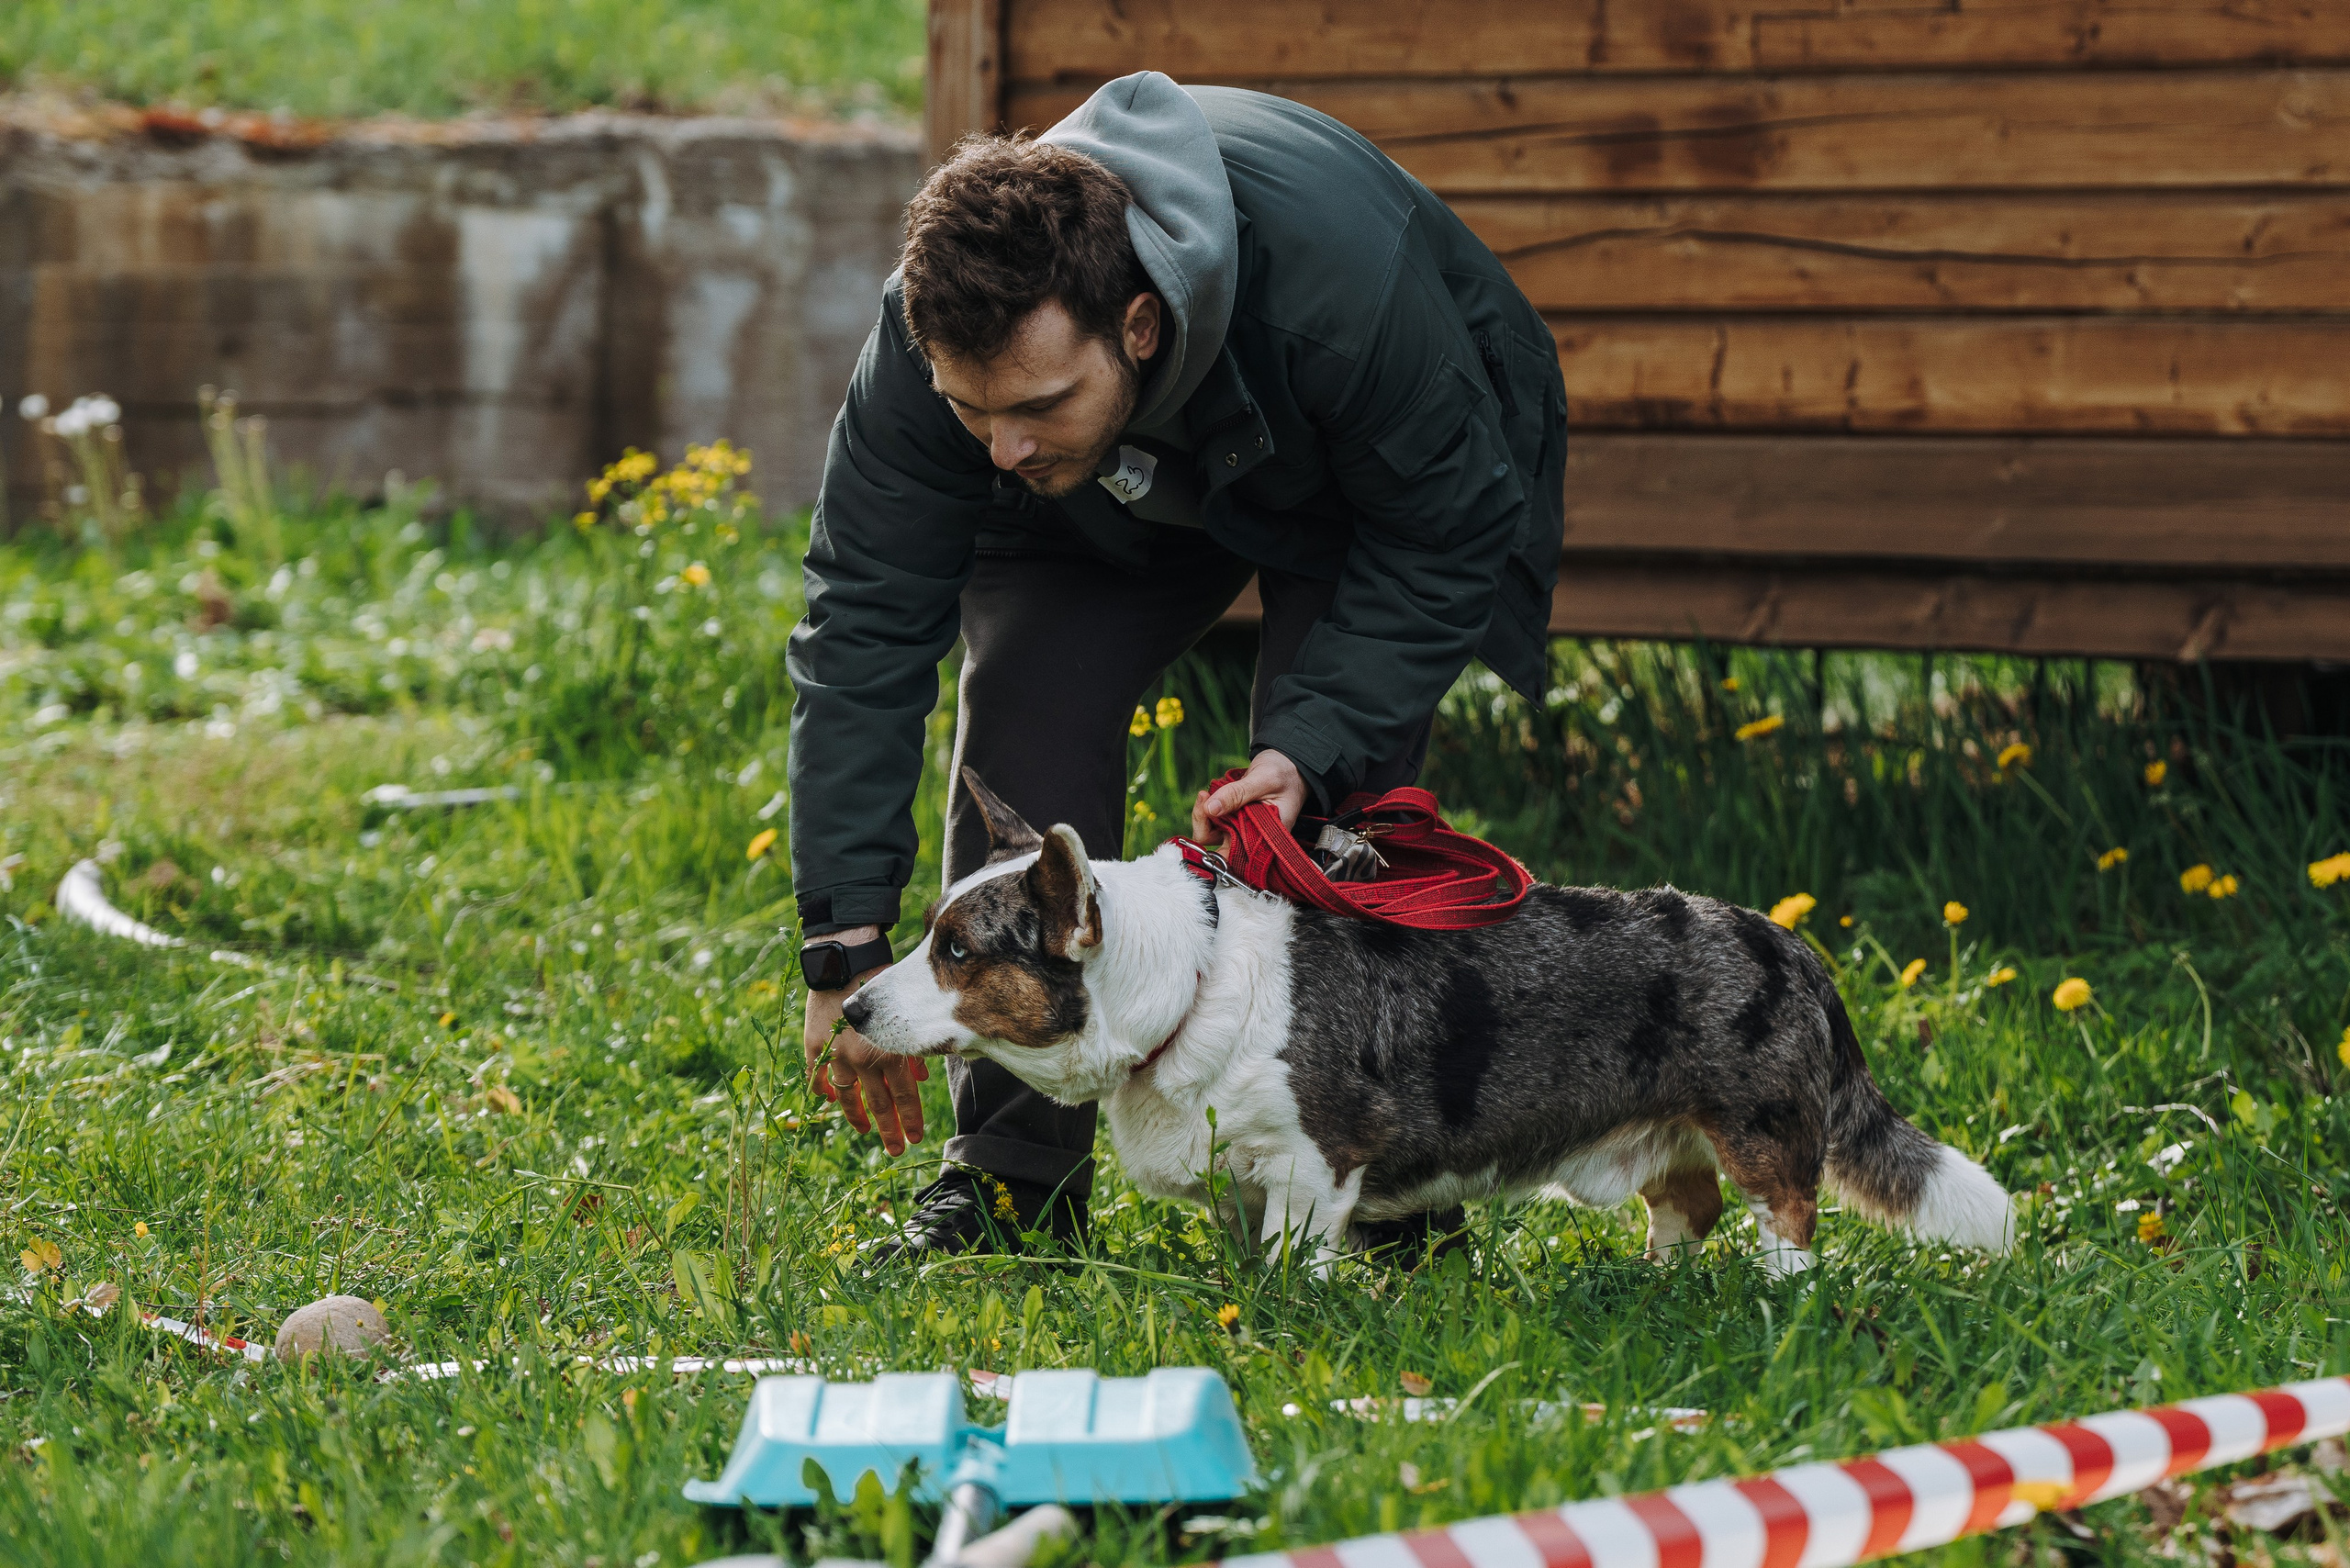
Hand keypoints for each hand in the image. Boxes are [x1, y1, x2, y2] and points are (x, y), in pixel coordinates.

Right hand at [801, 927, 927, 1154]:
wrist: (845, 957)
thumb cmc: (883, 979)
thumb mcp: (908, 1013)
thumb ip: (914, 1048)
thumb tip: (920, 1078)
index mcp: (887, 1051)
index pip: (903, 1096)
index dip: (910, 1119)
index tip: (916, 1138)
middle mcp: (861, 1058)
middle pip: (878, 1102)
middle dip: (889, 1128)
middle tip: (896, 1148)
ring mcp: (835, 1053)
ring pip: (847, 1095)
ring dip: (858, 1116)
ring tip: (865, 1132)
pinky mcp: (813, 1043)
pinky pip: (816, 1075)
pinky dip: (822, 1090)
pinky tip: (827, 1102)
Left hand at [1191, 749, 1308, 845]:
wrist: (1289, 765)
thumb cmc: (1285, 773)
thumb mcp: (1264, 780)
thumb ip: (1238, 794)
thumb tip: (1210, 809)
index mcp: (1266, 839)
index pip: (1233, 856)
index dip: (1216, 840)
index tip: (1208, 812)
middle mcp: (1253, 839)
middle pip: (1216, 846)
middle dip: (1205, 822)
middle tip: (1205, 796)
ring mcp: (1242, 829)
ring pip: (1212, 832)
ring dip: (1204, 813)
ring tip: (1207, 793)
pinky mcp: (1235, 818)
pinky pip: (1213, 818)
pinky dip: (1208, 806)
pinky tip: (1213, 792)